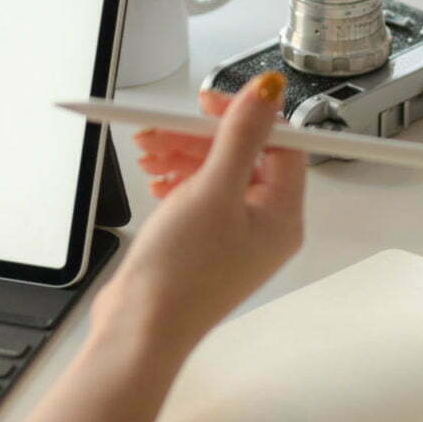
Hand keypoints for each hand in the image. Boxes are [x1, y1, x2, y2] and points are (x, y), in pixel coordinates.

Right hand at [99, 72, 305, 355]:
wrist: (139, 329)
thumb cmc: (181, 276)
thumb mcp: (212, 190)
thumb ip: (241, 136)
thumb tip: (269, 92)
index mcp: (283, 215)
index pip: (280, 144)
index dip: (244, 116)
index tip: (205, 103)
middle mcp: (265, 225)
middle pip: (244, 155)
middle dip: (200, 136)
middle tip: (162, 127)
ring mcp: (235, 235)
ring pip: (216, 172)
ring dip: (182, 154)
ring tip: (147, 151)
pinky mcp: (207, 242)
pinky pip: (200, 194)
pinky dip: (177, 178)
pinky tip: (154, 177)